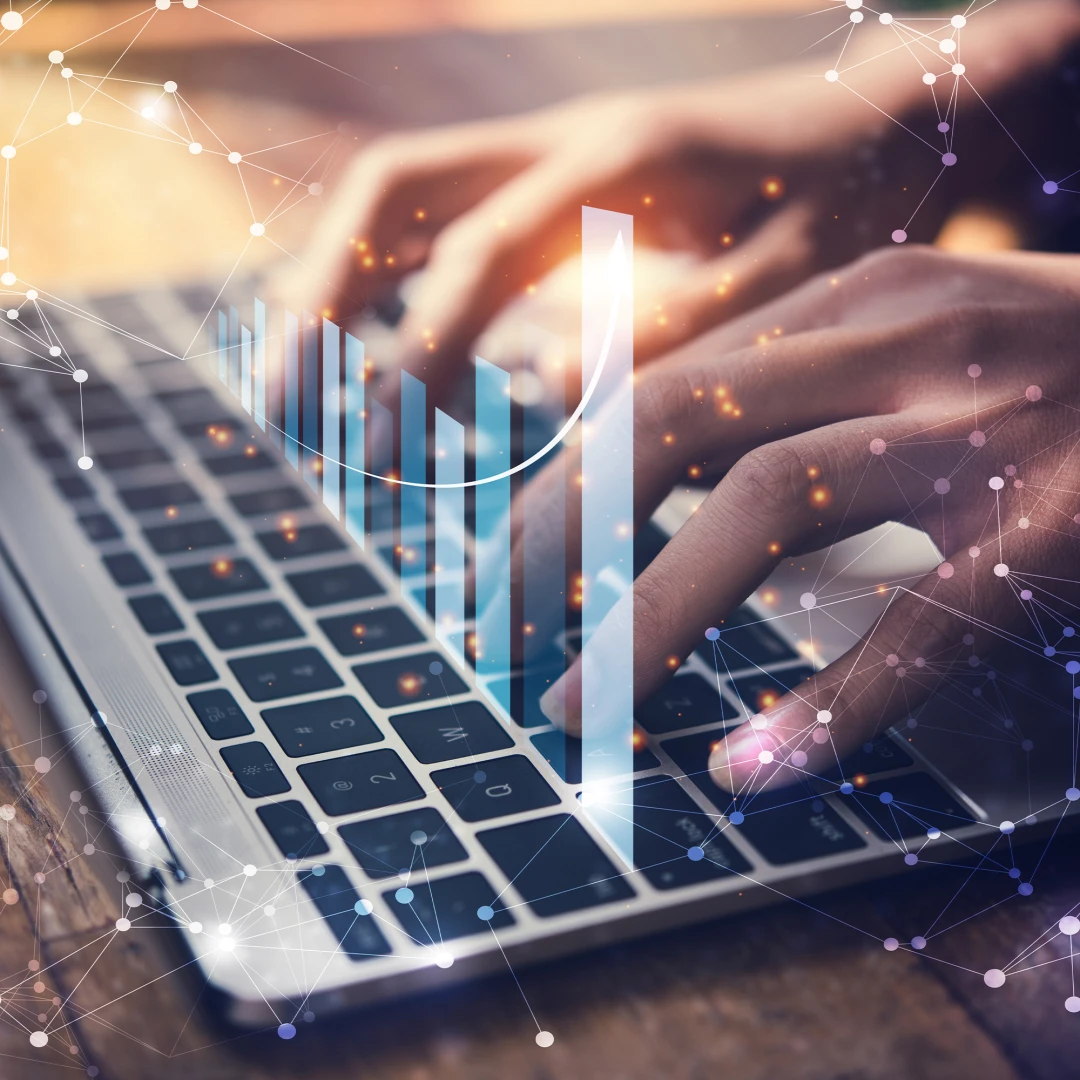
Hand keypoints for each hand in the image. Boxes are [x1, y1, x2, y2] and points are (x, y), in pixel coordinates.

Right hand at [283, 0, 1078, 406]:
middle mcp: (560, 138)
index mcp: (616, 162)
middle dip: (322, 294)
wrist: (876, 124)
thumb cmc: (843, 206)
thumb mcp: (786, 280)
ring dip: (332, 279)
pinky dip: (385, 278)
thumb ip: (669, 332)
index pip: (474, 259)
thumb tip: (536, 385)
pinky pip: (438, 215)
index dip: (416, 356)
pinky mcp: (549, 178)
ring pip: (399, 194)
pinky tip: (372, 346)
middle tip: (286, 403)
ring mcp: (546, 149)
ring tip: (296, 381)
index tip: (382, 448)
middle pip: (393, 189)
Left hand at [527, 244, 1079, 793]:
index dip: (562, 488)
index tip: (505, 572)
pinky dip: (831, 707)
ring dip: (647, 621)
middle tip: (499, 642)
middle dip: (560, 544)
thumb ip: (790, 390)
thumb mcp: (912, 346)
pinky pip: (925, 624)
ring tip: (577, 712)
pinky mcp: (1066, 523)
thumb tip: (647, 472)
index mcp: (854, 304)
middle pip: (672, 427)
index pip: (656, 389)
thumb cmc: (1056, 373)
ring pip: (767, 507)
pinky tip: (754, 770)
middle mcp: (905, 341)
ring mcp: (986, 425)